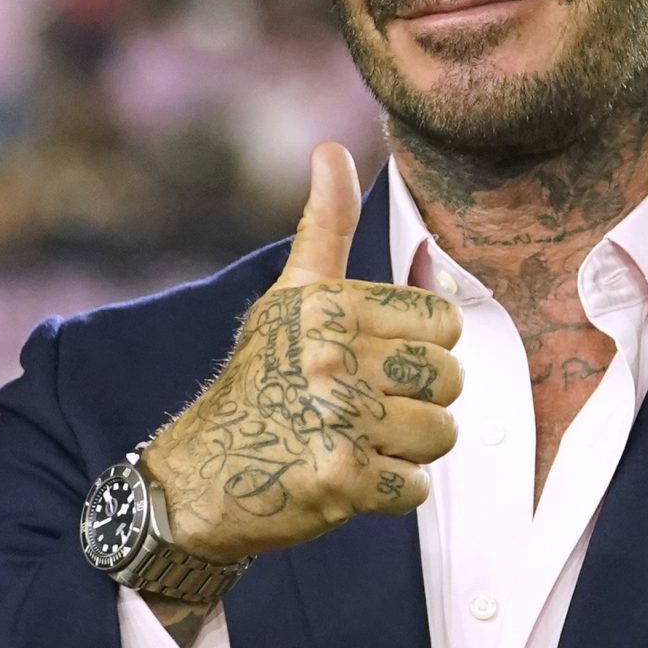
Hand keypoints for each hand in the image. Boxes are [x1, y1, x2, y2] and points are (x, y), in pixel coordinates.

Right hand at [141, 143, 463, 562]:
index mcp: (328, 306)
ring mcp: (337, 417)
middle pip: (449, 378)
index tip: (378, 363)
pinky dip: (390, 493)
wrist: (198, 480)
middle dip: (417, 402)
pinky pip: (417, 486)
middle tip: (365, 411)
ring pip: (440, 434)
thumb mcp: (287, 298)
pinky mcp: (343, 477)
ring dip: (407, 450)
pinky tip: (348, 478)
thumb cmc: (257, 386)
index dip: (421, 349)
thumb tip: (331, 154)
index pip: (443, 320)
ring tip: (358, 443)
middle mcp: (331, 355)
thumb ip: (327, 230)